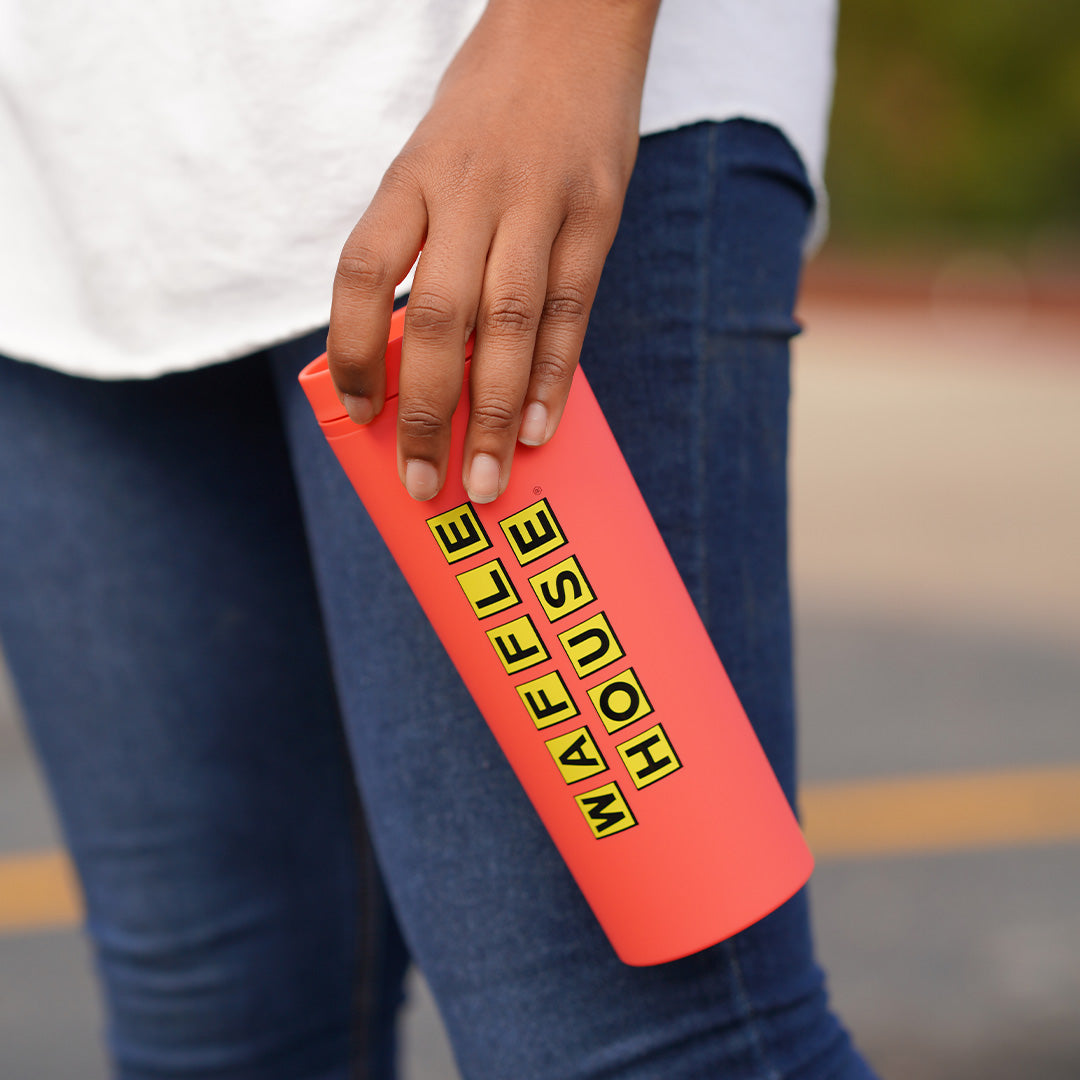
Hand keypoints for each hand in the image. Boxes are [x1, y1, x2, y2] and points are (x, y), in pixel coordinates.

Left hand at [327, 0, 659, 501]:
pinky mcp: (597, 213)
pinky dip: (553, 376)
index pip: (365, 274)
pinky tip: (538, 429)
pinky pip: (572, 309)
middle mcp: (470, 192)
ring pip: (509, 326)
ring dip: (492, 415)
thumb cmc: (491, 106)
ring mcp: (539, 202)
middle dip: (427, 413)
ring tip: (484, 481)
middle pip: (439, 319)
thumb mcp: (432, 157)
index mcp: (413, 177)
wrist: (572, 20)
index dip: (355, 352)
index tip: (359, 415)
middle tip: (423, 483)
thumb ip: (424, 245)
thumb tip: (422, 354)